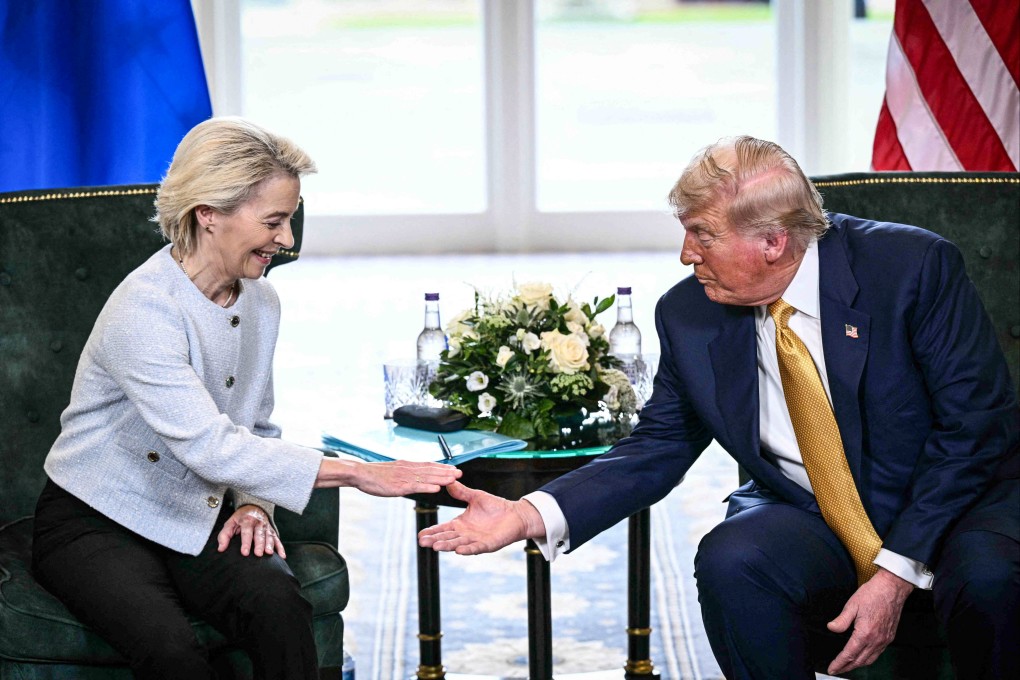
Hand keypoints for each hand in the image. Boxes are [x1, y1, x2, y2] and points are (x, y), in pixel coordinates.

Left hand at [217, 504, 284, 558]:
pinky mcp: (272, 531)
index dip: (245, 543)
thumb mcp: (230, 523)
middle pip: (259, 534)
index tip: (244, 553)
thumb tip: (221, 549)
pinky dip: (280, 547)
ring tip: (269, 553)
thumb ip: (224, 535)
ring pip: (269, 536)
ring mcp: (267, 527)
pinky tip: (282, 556)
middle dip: (260, 544)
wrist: (254, 507)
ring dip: (270, 544)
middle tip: (259, 554)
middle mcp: (258, 523)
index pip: (246, 532)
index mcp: (247, 521)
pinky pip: (277, 539)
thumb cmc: (240, 519)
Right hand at [348, 460, 461, 496]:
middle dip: (446, 472)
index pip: (427, 465)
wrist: (361, 474)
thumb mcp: (393, 471)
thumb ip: (404, 473)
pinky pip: (415, 487)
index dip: (441, 467)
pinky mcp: (399, 486)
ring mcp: (404, 477)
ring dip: (441, 478)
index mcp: (406, 465)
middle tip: (460, 473)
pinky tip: (437, 488)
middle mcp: (408, 469)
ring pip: (426, 477)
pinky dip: (427, 487)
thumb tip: (413, 475)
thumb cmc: (374, 475)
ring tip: (454, 478)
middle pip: (430, 470)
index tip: (453, 468)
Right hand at [418, 482, 545, 554]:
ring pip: (458, 544)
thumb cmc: (496, 506)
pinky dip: (468, 549)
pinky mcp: (488, 545)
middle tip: (422, 542)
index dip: (432, 532)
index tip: (420, 535)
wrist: (515, 514)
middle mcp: (466, 534)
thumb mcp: (475, 497)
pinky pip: (476, 548)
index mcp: (461, 524)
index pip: (443, 528)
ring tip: (436, 547)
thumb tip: (448, 481)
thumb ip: (461, 491)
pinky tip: (459, 550)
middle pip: (447, 538)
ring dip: (447, 546)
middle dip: (435, 540)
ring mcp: (476, 540)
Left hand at [826, 567, 912, 674]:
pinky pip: (878, 654)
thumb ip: (841, 620)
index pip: (849, 654)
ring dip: (857, 665)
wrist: (892, 588)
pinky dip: (868, 659)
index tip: (831, 669)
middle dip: (847, 667)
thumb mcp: (852, 605)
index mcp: (865, 633)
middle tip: (837, 670)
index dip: (839, 663)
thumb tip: (831, 628)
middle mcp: (876, 640)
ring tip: (847, 666)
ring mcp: (884, 640)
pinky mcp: (889, 637)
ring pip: (870, 660)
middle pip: (859, 661)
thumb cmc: (872, 594)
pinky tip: (862, 657)